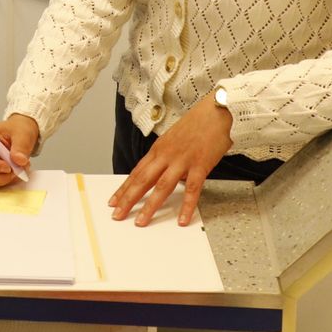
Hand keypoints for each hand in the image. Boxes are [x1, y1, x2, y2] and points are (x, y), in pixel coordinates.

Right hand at [0, 113, 38, 187]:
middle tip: (16, 171)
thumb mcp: (23, 133)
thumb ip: (21, 146)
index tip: (7, 167)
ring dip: (3, 179)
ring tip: (18, 169)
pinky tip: (14, 173)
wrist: (21, 135)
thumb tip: (18, 160)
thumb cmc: (17, 130)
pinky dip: (4, 182)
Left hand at [108, 94, 232, 225]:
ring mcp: (182, 160)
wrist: (217, 110)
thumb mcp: (173, 138)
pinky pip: (192, 189)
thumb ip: (165, 156)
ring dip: (150, 206)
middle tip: (117, 215)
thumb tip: (159, 173)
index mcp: (159, 149)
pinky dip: (186, 206)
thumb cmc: (198, 123)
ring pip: (162, 187)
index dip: (124, 188)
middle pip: (143, 180)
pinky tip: (182, 219)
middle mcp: (167, 155)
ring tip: (141, 221)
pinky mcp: (200, 165)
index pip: (137, 172)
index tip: (114, 201)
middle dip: (128, 200)